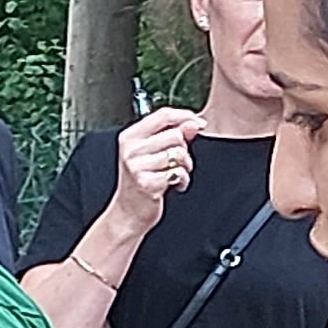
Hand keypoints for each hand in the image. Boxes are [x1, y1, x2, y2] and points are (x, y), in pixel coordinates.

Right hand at [108, 106, 198, 225]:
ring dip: (185, 166)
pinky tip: (174, 185)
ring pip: (179, 154)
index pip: (163, 115)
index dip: (185, 116)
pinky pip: (178, 173)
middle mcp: (131, 150)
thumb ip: (172, 134)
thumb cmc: (141, 181)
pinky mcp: (147, 183)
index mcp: (130, 137)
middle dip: (184, 148)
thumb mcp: (153, 152)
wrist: (129, 212)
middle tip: (178, 162)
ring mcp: (137, 167)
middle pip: (175, 135)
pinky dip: (182, 180)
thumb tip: (193, 123)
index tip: (199, 123)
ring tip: (176, 174)